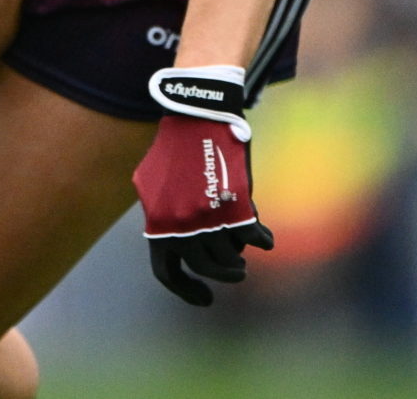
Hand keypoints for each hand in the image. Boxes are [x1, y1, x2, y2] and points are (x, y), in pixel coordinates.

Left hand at [134, 65, 272, 305]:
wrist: (195, 117)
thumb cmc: (174, 148)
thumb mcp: (152, 184)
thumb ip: (162, 216)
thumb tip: (176, 246)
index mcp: (158, 221)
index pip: (167, 271)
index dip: (186, 290)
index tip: (205, 298)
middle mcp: (181, 224)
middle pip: (205, 268)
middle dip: (223, 274)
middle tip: (235, 272)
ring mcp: (209, 218)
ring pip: (230, 257)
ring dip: (238, 258)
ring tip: (242, 252)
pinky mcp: (237, 207)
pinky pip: (254, 240)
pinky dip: (262, 242)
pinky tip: (265, 239)